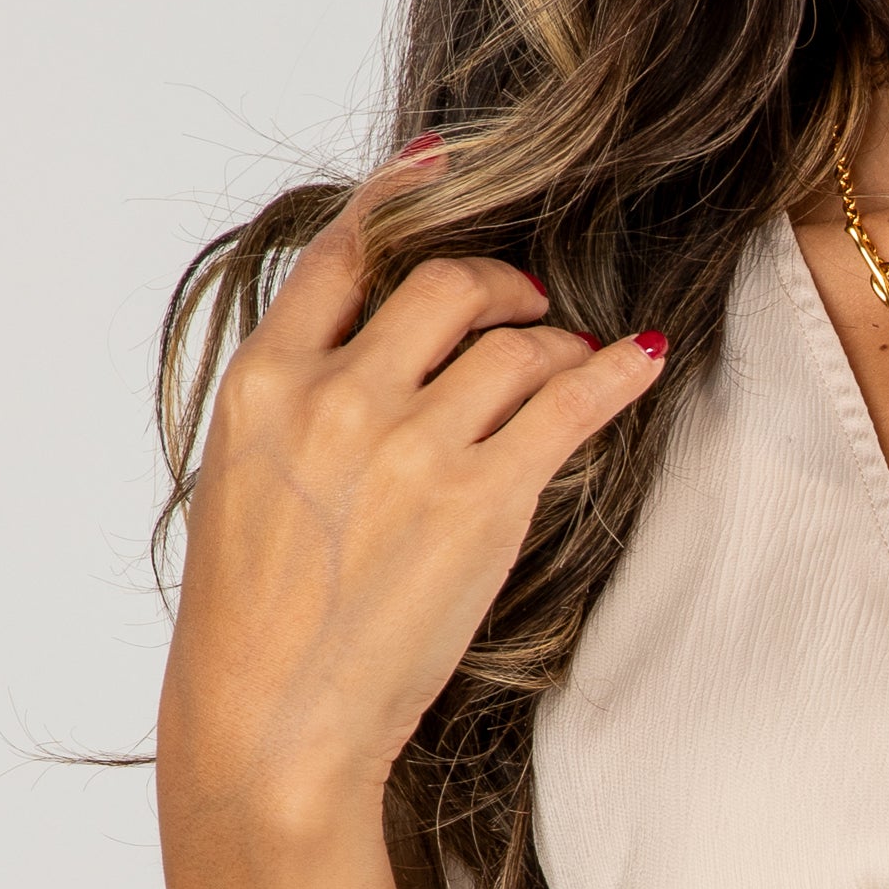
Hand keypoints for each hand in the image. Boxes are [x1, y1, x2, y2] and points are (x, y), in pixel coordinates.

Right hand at [154, 143, 665, 888]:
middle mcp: (335, 395)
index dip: (403, 198)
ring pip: (512, 341)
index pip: (344, 254)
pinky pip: (568, 402)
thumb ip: (302, 408)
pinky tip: (640, 359)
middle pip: (444, 283)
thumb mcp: (247, 486)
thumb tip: (371, 358)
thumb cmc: (259, 622)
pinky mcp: (479, 497)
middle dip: (498, 285)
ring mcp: (409, 443)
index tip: (446, 164)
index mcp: (263, 383)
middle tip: (525, 306)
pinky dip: (614, 373)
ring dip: (552, 342)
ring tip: (567, 359)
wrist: (272, 724)